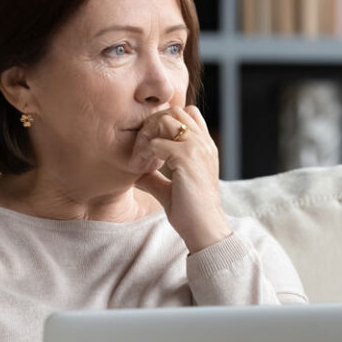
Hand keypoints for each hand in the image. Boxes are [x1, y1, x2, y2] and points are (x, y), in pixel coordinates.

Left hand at [129, 105, 231, 253]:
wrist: (204, 230)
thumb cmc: (190, 213)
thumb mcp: (170, 190)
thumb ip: (155, 177)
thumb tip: (137, 173)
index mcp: (204, 148)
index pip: (186, 114)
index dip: (164, 122)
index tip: (150, 146)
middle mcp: (203, 143)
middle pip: (175, 111)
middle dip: (153, 124)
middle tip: (142, 147)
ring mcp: (197, 148)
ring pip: (166, 120)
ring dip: (148, 134)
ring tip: (141, 155)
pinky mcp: (187, 158)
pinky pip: (158, 143)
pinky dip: (144, 152)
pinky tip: (140, 167)